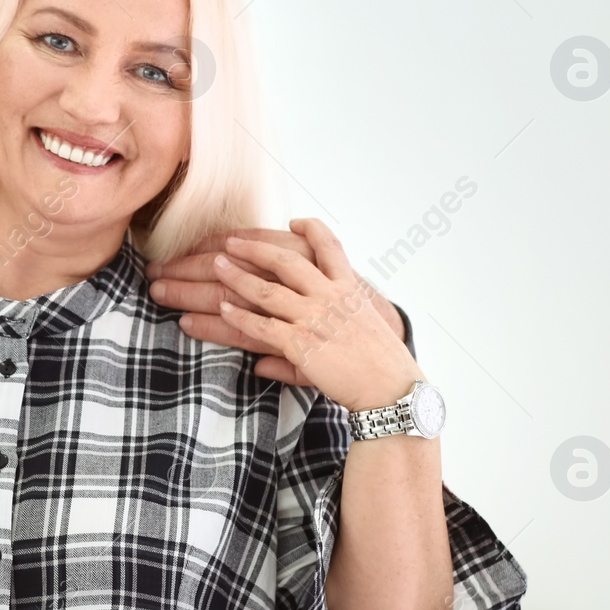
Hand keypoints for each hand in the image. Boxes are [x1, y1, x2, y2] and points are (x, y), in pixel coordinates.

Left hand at [206, 218, 418, 410]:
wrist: (392, 388)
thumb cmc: (382, 362)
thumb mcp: (364, 327)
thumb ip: (335, 318)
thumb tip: (322, 307)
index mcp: (349, 288)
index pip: (330, 247)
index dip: (311, 230)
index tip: (294, 221)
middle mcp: (330, 297)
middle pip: (286, 262)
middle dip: (255, 248)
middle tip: (231, 242)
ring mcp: (315, 319)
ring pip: (267, 291)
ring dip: (237, 277)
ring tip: (217, 266)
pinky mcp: (302, 344)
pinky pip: (262, 327)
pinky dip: (240, 317)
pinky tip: (224, 311)